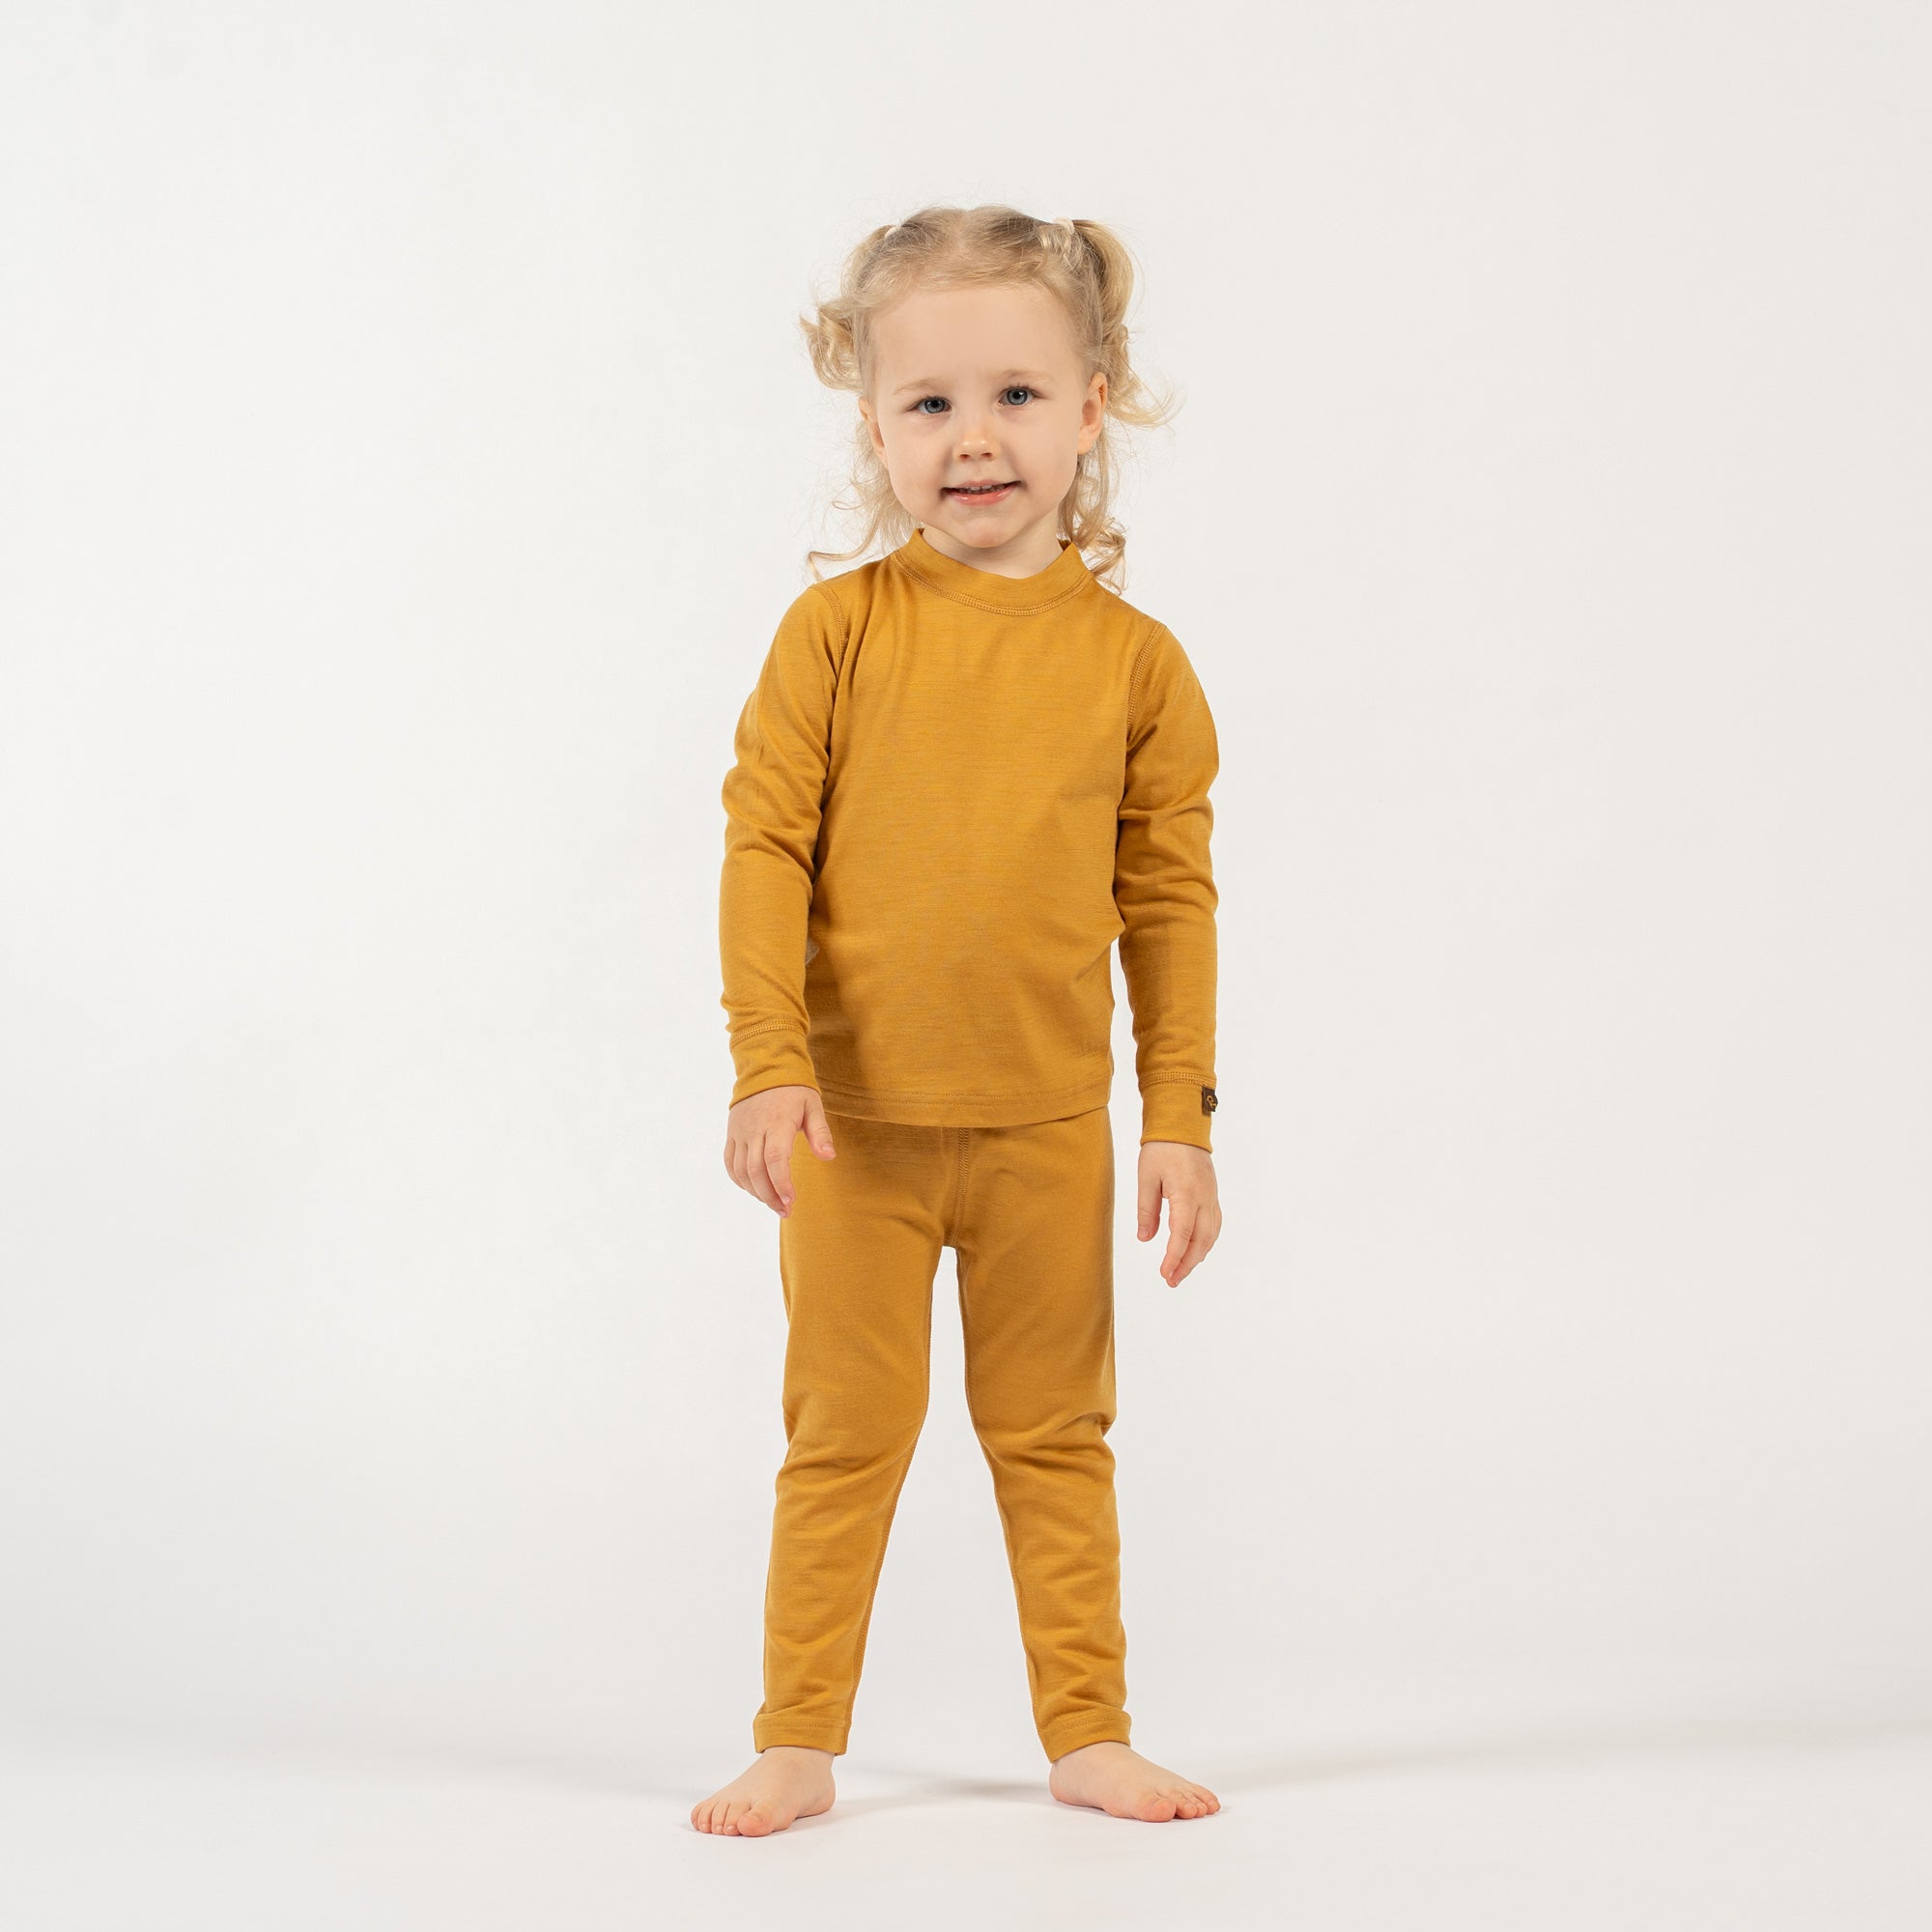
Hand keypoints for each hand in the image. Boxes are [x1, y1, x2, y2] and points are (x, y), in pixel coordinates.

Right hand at [724, 1085, 836, 1217]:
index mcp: (777, 1122)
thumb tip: (829, 1157)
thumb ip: (820, 1133)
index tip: (791, 1201)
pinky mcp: (732, 1134)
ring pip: (741, 1171)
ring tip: (773, 1204)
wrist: (765, 1069)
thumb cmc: (794, 1090)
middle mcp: (755, 1129)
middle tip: (785, 1210)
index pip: (775, 1159)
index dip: (781, 1183)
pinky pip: (730, 1163)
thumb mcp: (813, 1106)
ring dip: (756, 1192)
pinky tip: (755, 1190)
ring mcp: (740, 1132)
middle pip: (756, 1170)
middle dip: (770, 1195)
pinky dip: (740, 1181)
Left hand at [1135, 1141, 1220, 1285]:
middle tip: (1172, 1281)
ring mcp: (1211, 1196)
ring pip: (1211, 1234)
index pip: (1182, 1234)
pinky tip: (1195, 1250)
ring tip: (1181, 1271)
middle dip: (1187, 1264)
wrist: (1183, 1125)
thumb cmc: (1161, 1148)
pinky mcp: (1212, 1194)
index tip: (1165, 1274)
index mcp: (1186, 1194)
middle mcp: (1204, 1198)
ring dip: (1197, 1255)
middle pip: (1201, 1240)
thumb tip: (1145, 1239)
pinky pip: (1214, 1224)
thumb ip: (1147, 1210)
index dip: (1174, 1258)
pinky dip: (1206, 1241)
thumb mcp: (1146, 1178)